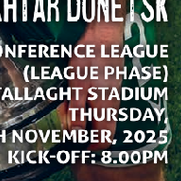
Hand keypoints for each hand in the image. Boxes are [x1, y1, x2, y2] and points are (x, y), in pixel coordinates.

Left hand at [62, 19, 124, 147]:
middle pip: (101, 128)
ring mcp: (113, 93)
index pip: (104, 140)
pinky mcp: (109, 83)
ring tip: (68, 103)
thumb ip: (76, 111)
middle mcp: (113, 104)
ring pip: (99, 113)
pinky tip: (76, 90)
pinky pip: (99, 100)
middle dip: (84, 129)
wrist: (104, 33)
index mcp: (106, 108)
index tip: (75, 144)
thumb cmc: (91, 58)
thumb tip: (75, 135)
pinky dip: (87, 101)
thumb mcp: (77, 85)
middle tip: (67, 121)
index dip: (90, 147)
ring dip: (84, 113)